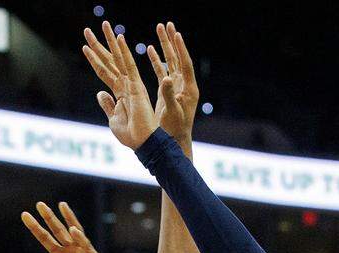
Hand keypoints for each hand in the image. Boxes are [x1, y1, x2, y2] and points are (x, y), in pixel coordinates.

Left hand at [8, 202, 107, 252]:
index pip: (44, 238)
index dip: (35, 227)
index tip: (24, 215)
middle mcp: (69, 251)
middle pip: (57, 230)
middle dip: (49, 217)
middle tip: (39, 204)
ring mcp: (81, 252)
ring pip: (74, 231)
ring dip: (68, 218)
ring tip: (61, 205)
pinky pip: (85, 244)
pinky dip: (79, 237)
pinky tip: (71, 229)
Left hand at [82, 21, 158, 149]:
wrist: (143, 143)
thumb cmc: (131, 134)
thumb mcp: (113, 119)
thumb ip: (107, 104)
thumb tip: (99, 92)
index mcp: (120, 91)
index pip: (104, 71)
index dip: (94, 58)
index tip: (84, 46)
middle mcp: (125, 84)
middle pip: (109, 60)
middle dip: (98, 44)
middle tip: (87, 29)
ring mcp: (131, 83)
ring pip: (117, 58)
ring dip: (109, 41)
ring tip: (102, 25)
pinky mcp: (136, 87)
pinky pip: (129, 66)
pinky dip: (124, 52)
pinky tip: (119, 38)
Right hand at [145, 22, 198, 146]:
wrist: (175, 142)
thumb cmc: (174, 130)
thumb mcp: (171, 111)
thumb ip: (168, 94)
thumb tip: (166, 77)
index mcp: (188, 88)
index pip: (185, 63)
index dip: (180, 48)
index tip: (175, 34)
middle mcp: (183, 84)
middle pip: (178, 58)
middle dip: (172, 41)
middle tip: (167, 25)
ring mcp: (176, 87)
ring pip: (170, 62)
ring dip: (165, 46)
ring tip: (160, 30)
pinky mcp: (168, 91)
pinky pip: (162, 72)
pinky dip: (157, 61)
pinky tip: (150, 49)